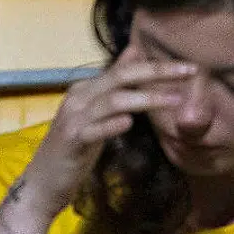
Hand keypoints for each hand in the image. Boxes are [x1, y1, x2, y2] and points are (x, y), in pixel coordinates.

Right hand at [18, 57, 194, 219]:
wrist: (43, 181)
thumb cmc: (75, 148)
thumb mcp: (95, 113)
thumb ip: (113, 85)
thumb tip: (135, 52)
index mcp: (85, 89)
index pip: (123, 70)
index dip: (156, 66)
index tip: (188, 67)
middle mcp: (78, 97)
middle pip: (120, 77)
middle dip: (156, 72)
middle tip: (190, 71)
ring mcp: (73, 119)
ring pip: (112, 101)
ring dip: (145, 98)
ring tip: (175, 99)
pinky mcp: (71, 141)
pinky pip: (93, 130)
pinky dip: (111, 124)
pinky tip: (129, 123)